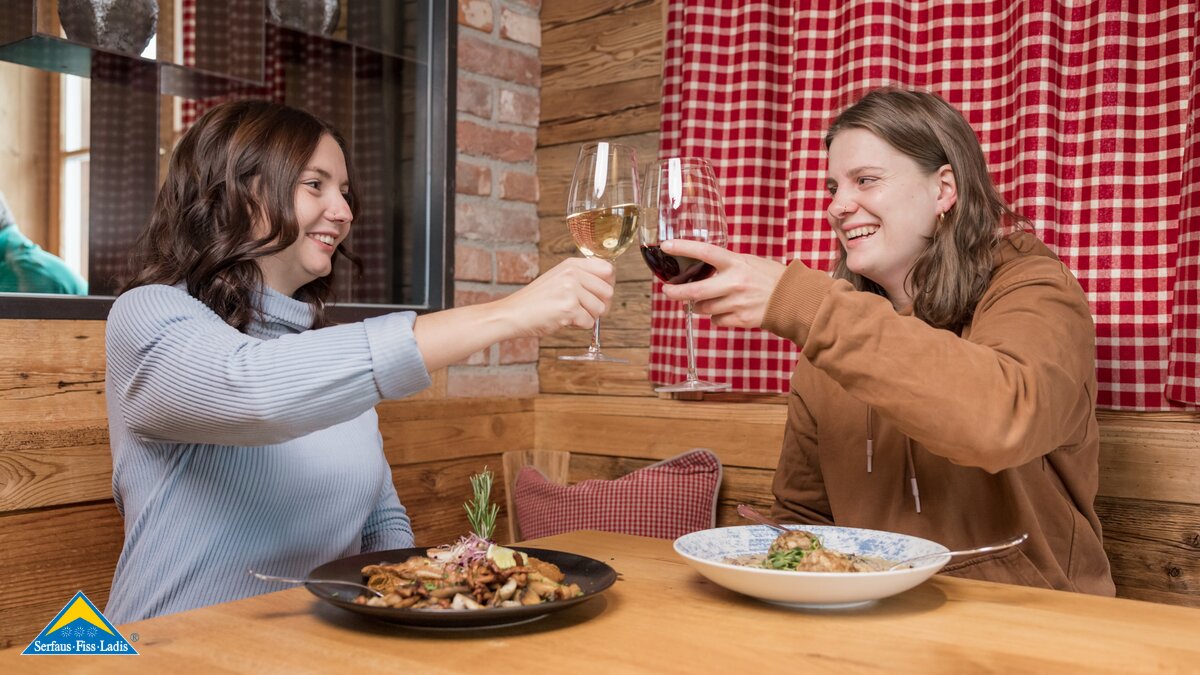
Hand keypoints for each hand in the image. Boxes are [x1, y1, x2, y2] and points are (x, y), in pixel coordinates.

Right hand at [499, 257, 614, 336]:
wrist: (512, 313)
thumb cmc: (535, 301)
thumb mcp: (557, 279)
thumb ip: (580, 278)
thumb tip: (608, 287)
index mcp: (571, 265)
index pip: (608, 269)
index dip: (608, 284)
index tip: (600, 294)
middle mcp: (572, 274)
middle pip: (608, 291)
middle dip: (601, 305)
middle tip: (586, 311)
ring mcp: (571, 290)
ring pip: (600, 309)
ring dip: (589, 317)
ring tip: (571, 315)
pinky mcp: (569, 308)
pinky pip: (589, 322)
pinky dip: (579, 326)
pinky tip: (564, 321)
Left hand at [657, 239, 785, 327]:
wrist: (794, 299)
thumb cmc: (771, 278)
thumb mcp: (749, 262)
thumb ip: (727, 266)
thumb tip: (702, 270)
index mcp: (737, 263)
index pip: (705, 252)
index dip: (683, 248)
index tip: (666, 246)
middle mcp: (735, 283)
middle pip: (695, 291)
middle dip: (676, 292)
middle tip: (667, 290)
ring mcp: (737, 303)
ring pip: (703, 308)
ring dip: (698, 305)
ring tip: (704, 300)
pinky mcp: (740, 319)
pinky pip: (716, 320)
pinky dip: (715, 317)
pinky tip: (725, 310)